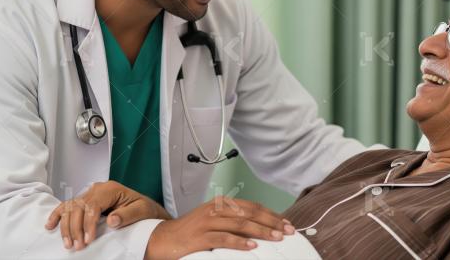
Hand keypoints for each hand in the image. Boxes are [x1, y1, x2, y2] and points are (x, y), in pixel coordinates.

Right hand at [45, 180, 170, 250]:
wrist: (146, 208)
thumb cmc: (144, 209)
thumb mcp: (142, 211)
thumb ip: (127, 215)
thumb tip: (111, 220)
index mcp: (111, 189)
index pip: (93, 206)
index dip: (88, 224)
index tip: (88, 240)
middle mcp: (98, 189)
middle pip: (78, 207)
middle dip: (75, 228)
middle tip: (77, 246)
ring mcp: (91, 194)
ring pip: (70, 207)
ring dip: (66, 226)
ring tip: (68, 243)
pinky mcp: (86, 200)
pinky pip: (68, 205)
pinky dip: (58, 215)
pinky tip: (50, 225)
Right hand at [144, 196, 294, 259]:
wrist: (161, 240)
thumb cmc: (189, 233)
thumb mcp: (212, 222)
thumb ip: (232, 222)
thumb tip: (259, 230)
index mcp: (220, 204)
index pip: (251, 205)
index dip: (270, 213)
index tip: (286, 222)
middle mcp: (215, 209)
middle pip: (249, 212)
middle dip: (271, 221)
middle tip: (288, 230)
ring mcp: (207, 222)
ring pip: (240, 224)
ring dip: (261, 231)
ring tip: (276, 237)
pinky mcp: (200, 237)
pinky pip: (223, 238)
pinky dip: (239, 242)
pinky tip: (252, 246)